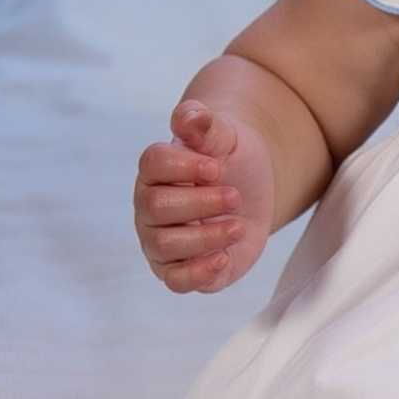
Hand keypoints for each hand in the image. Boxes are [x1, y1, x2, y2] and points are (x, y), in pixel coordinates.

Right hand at [134, 100, 275, 293]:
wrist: (249, 188)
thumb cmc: (230, 158)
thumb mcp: (225, 136)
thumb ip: (205, 124)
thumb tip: (190, 116)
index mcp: (155, 170)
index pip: (152, 164)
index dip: (183, 166)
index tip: (216, 167)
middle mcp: (149, 208)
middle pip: (156, 209)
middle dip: (201, 203)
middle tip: (235, 197)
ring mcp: (161, 240)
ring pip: (165, 247)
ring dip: (206, 238)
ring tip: (239, 226)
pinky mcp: (181, 269)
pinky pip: (175, 281)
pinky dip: (198, 274)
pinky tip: (223, 258)